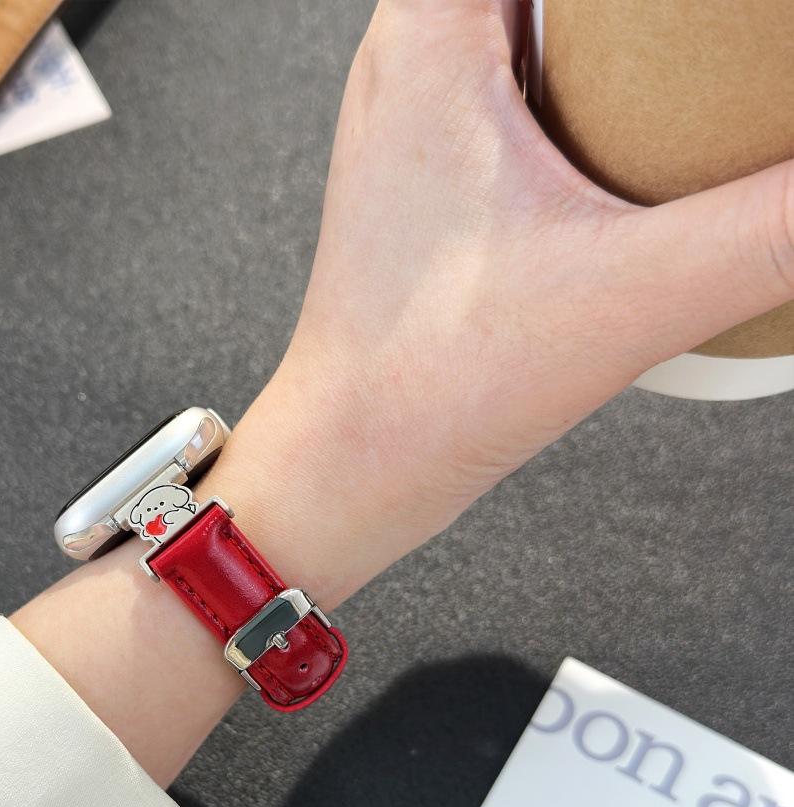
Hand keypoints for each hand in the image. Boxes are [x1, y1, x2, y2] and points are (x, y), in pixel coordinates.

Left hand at [15, 0, 793, 783]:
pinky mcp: (439, 171)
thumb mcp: (634, 295)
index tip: (718, 20)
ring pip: (541, 17)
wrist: (354, 464)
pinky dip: (601, 81)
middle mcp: (415, 54)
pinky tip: (658, 127)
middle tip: (731, 38)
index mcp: (435, 33)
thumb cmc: (426, 385)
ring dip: (631, 33)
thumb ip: (780, 227)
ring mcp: (422, 114)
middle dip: (654, 10)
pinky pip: (529, 80)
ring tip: (714, 61)